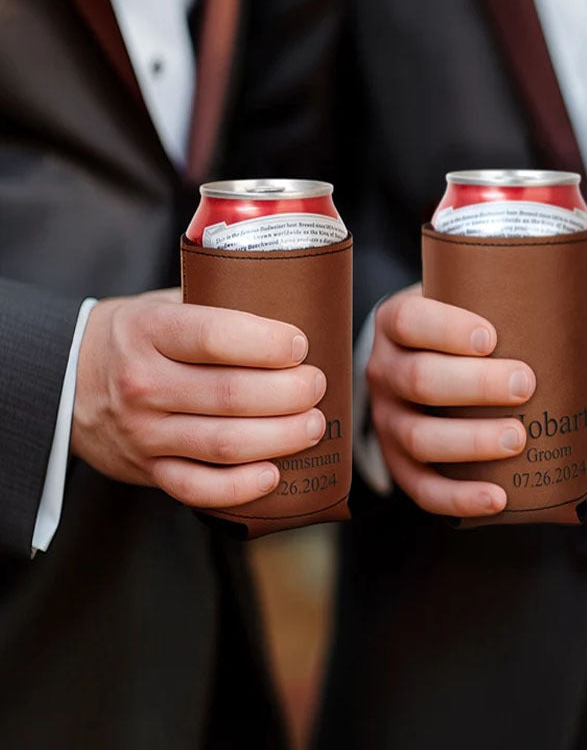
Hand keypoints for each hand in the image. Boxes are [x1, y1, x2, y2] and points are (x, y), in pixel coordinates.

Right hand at [73, 289, 327, 507]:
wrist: (66, 379)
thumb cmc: (137, 335)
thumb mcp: (164, 303)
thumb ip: (216, 301)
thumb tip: (293, 300)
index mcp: (149, 331)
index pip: (216, 337)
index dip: (268, 342)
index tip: (300, 344)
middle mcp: (142, 383)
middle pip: (230, 395)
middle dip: (289, 393)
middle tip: (317, 385)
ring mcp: (144, 432)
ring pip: (222, 444)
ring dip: (280, 438)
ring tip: (314, 424)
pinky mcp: (148, 470)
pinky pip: (197, 488)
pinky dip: (239, 487)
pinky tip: (273, 474)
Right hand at [367, 285, 534, 517]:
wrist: (416, 361)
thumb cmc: (457, 330)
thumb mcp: (460, 301)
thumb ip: (497, 299)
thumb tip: (569, 304)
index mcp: (396, 324)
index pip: (410, 321)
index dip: (446, 329)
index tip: (491, 337)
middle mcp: (383, 371)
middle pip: (419, 379)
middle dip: (475, 385)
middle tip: (524, 385)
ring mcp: (387, 419)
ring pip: (419, 436)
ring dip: (471, 441)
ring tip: (517, 439)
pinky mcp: (398, 461)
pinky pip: (422, 487)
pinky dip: (459, 497)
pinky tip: (496, 499)